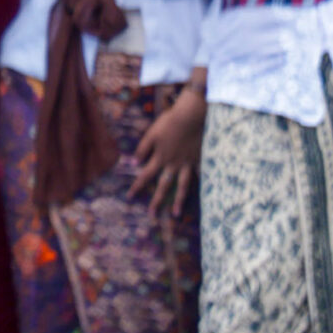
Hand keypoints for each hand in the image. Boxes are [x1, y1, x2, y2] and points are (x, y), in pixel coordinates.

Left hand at [130, 87, 205, 214]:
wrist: (191, 117)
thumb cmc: (169, 123)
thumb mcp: (151, 134)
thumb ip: (142, 149)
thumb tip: (132, 163)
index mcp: (160, 158)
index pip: (145, 175)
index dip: (137, 186)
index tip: (129, 197)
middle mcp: (173, 165)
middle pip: (163, 186)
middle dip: (156, 201)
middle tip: (152, 216)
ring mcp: (187, 164)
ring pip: (182, 186)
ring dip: (178, 201)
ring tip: (176, 214)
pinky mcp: (199, 160)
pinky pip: (200, 176)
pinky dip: (201, 185)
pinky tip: (203, 196)